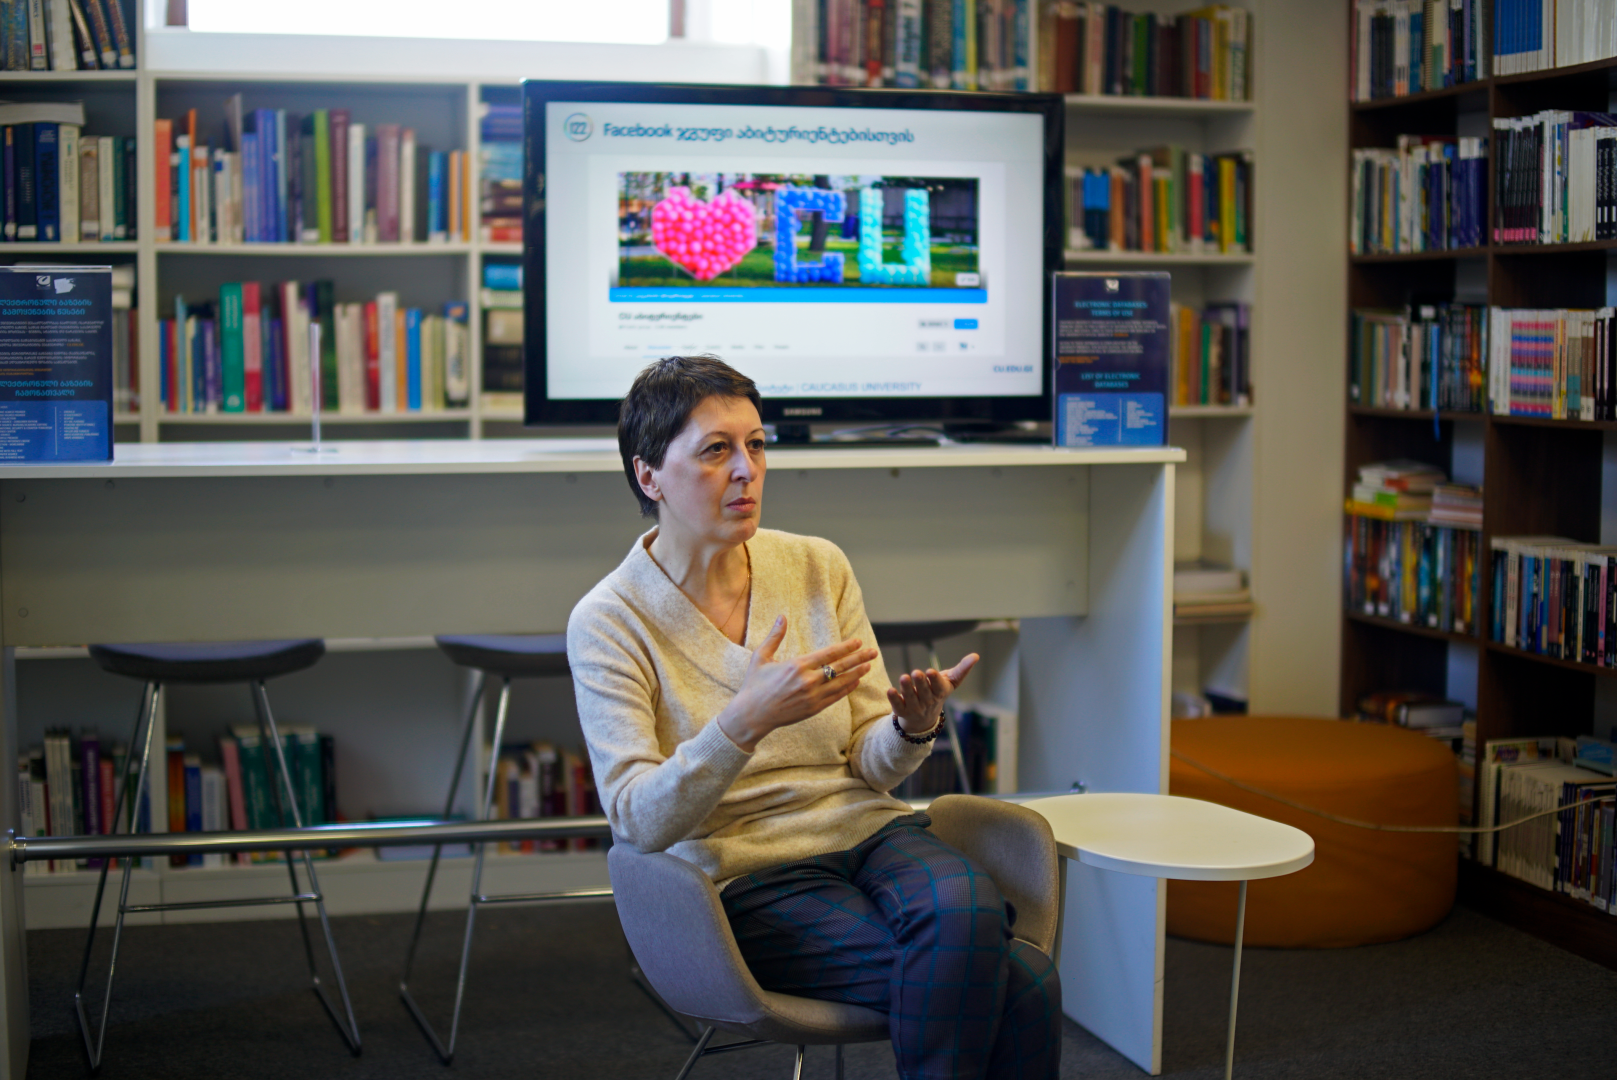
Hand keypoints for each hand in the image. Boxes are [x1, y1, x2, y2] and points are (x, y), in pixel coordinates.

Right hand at [717, 615, 878, 752]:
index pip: (828, 654)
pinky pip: (835, 697)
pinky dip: (847, 688)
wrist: (752, 715)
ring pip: (841, 683)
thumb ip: (774, 636)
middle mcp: (808, 681)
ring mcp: (812, 696)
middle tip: (873, 651)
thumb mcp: (760, 657)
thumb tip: (782, 616)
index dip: (846, 647)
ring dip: (857, 673)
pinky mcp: (813, 709)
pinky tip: (856, 681)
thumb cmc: (754, 685)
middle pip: (840, 667)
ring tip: (869, 665)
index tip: (858, 642)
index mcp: (797, 666)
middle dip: (858, 658)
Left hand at [887, 653, 978, 733]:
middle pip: (924, 692)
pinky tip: (890, 690)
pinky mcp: (902, 711)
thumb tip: (976, 656)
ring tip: (904, 677)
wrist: (923, 719)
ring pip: (911, 698)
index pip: (939, 687)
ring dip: (907, 689)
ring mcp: (915, 708)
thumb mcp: (950, 682)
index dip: (935, 679)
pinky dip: (894, 699)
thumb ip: (962, 669)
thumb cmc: (937, 692)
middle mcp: (928, 702)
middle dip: (920, 683)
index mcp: (940, 693)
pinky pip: (898, 706)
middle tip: (916, 672)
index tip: (930, 671)